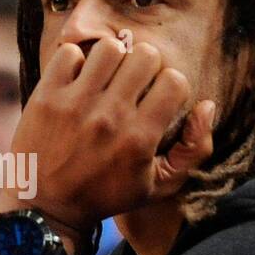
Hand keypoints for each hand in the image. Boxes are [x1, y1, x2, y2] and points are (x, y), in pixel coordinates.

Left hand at [7, 37, 215, 232]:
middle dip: (148, 66)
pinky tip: (80, 81)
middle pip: (145, 55)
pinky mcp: (47, 95)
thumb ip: (194, 149)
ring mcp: (75, 103)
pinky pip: (69, 52)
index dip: (174, 86)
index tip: (162, 98)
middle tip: (137, 84)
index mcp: (140, 138)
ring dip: (115, 59)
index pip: (174, 81)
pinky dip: (77, 62)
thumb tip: (208, 106)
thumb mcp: (161, 185)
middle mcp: (110, 116)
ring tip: (109, 78)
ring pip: (110, 47)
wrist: (47, 206)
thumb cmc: (109, 195)